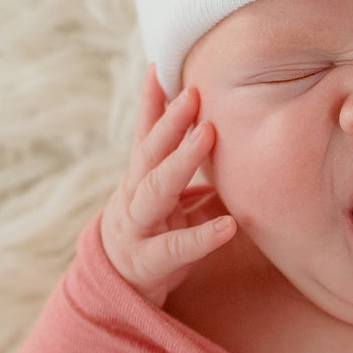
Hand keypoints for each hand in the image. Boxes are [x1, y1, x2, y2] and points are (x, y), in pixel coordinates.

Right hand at [101, 65, 236, 306]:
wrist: (119, 285)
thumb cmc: (155, 225)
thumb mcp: (170, 190)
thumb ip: (194, 163)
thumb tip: (234, 126)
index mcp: (141, 174)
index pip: (145, 131)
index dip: (151, 101)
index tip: (159, 67)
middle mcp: (134, 194)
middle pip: (149, 152)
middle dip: (170, 121)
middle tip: (193, 94)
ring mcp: (137, 227)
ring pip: (155, 190)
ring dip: (181, 160)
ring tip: (208, 134)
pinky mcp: (149, 261)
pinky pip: (176, 247)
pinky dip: (202, 236)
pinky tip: (229, 226)